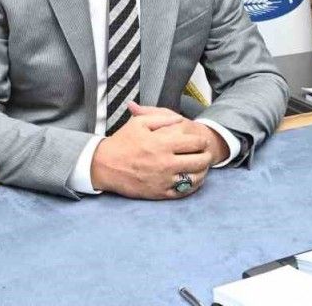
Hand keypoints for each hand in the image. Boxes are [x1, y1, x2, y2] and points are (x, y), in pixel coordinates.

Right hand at [90, 104, 213, 198]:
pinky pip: (183, 192)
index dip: (202, 140)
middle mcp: (165, 163)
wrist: (104, 165)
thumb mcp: (139, 123)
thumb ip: (161, 118)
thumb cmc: (122, 142)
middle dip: (207, 156)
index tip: (203, 140)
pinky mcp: (159, 193)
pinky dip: (192, 186)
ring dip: (203, 172)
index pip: (194, 142)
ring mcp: (163, 180)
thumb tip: (180, 119)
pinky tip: (192, 180)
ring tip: (202, 166)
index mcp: (162, 144)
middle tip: (207, 153)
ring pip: (194, 178)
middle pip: (199, 161)